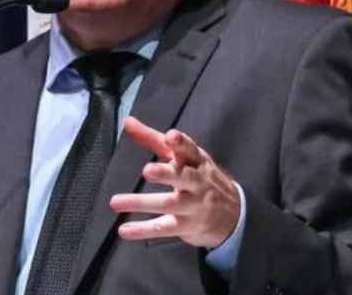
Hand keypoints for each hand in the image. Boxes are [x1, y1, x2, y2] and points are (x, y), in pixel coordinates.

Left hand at [110, 116, 240, 248]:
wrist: (235, 216)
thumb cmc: (201, 177)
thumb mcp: (183, 156)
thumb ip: (153, 139)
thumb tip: (128, 121)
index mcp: (196, 161)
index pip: (190, 150)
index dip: (181, 143)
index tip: (171, 136)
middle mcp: (196, 182)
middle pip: (182, 177)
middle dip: (166, 174)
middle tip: (147, 170)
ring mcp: (192, 205)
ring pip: (167, 204)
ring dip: (141, 203)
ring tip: (116, 202)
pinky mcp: (185, 226)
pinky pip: (163, 228)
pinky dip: (143, 229)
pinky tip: (124, 229)